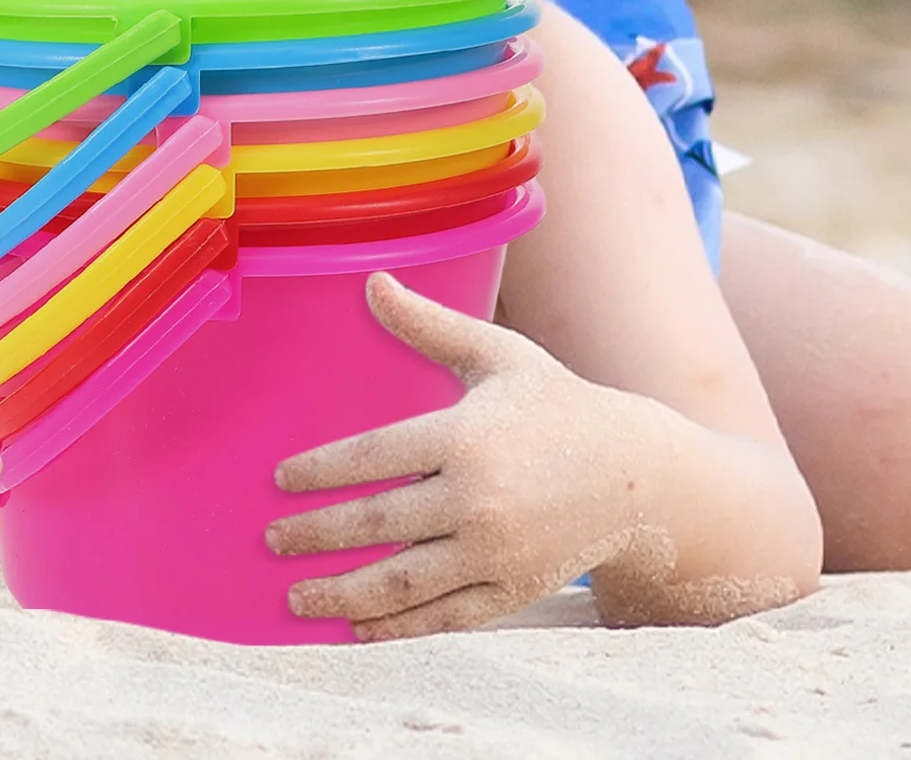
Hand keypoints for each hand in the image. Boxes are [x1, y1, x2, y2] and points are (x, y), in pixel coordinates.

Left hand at [264, 273, 643, 639]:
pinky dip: (395, 629)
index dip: (320, 470)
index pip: (373, 455)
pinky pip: (442, 617)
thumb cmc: (555, 406)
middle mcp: (478, 498)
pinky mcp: (512, 592)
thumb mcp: (496, 356)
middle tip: (272, 539)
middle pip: (376, 523)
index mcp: (466, 435)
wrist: (638, 478)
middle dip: (315, 535)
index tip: (280, 480)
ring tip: (297, 598)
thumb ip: (428, 324)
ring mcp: (496, 553)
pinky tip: (356, 629)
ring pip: (401, 583)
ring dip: (342, 594)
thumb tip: (371, 281)